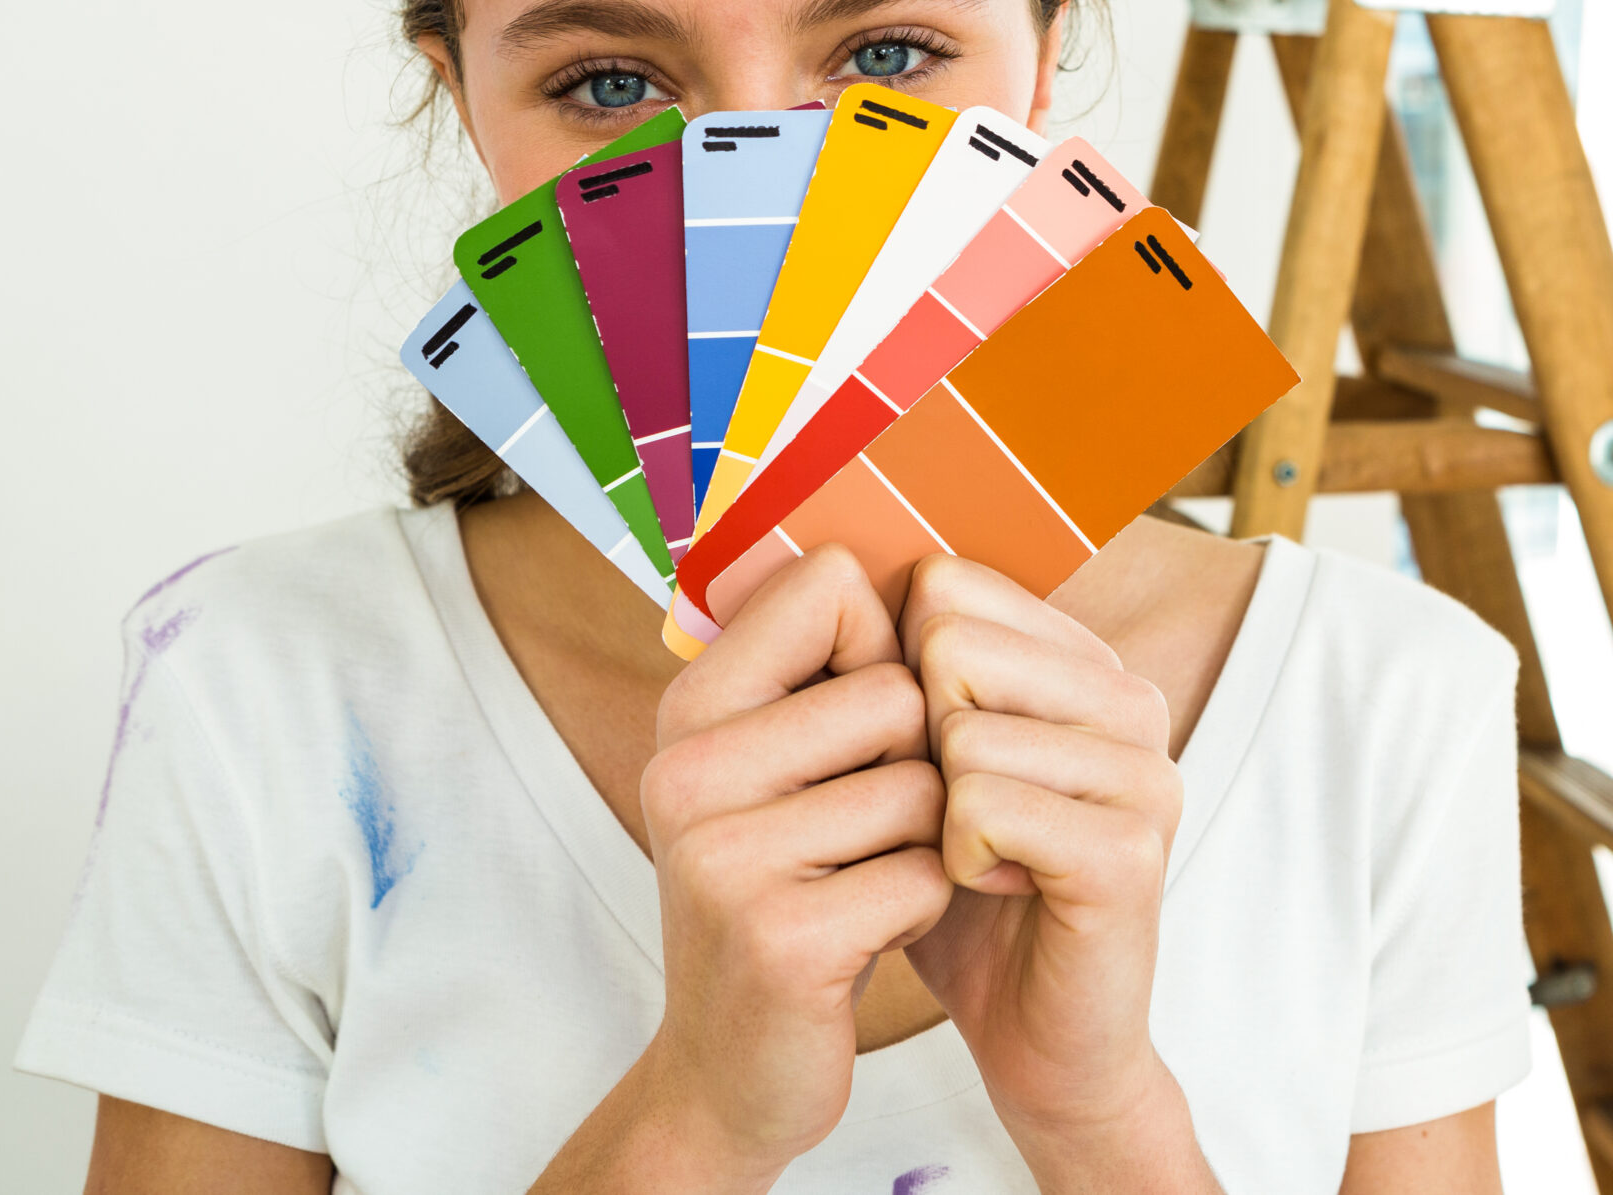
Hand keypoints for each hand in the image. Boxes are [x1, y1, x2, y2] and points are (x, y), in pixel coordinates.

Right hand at [534, 547, 951, 1191]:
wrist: (732, 1068)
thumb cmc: (787, 887)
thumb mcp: (777, 763)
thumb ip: (824, 661)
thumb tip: (912, 546)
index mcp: (690, 706)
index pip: (834, 583)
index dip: (886, 647)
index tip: (857, 722)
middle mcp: (686, 767)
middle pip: (899, 691)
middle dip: (914, 765)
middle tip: (855, 831)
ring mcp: (723, 854)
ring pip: (926, 787)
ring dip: (923, 844)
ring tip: (854, 883)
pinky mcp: (779, 935)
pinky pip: (926, 874)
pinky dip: (921, 907)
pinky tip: (863, 936)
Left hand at [898, 558, 1216, 1191]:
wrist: (1040, 1044)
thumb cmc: (968, 899)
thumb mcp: (922, 769)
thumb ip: (899, 670)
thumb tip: (817, 566)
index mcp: (1084, 662)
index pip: (947, 586)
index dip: (896, 672)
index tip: (921, 753)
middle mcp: (1128, 698)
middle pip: (951, 646)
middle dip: (913, 742)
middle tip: (949, 815)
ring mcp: (1142, 769)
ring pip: (962, 729)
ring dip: (933, 813)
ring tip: (973, 857)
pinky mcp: (1130, 848)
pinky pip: (983, 807)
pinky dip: (956, 861)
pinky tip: (991, 889)